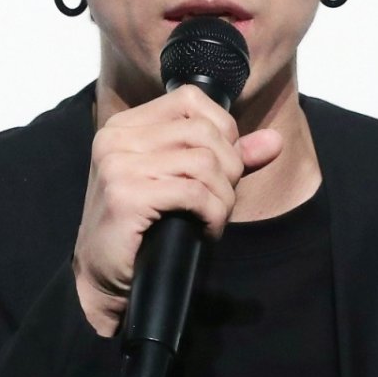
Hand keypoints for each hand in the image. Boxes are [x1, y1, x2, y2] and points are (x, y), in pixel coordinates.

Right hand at [72, 86, 282, 335]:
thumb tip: (275, 141)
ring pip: (204, 162)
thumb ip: (227, 156)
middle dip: (228, 167)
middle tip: (221, 198)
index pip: (191, 99)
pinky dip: (212, 214)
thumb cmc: (144, 227)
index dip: (222, 129)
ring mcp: (118, 165)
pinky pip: (193, 193)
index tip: (223, 165)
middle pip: (203, 132)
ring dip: (222, 196)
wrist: (102, 277)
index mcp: (126, 125)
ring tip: (213, 217)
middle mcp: (117, 138)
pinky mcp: (125, 196)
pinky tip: (205, 230)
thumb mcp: (184, 180)